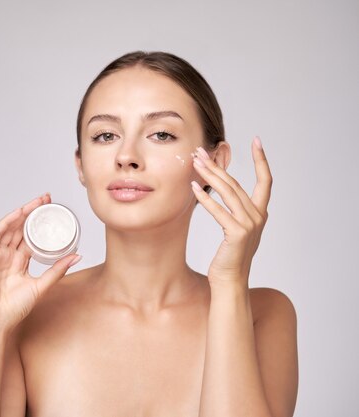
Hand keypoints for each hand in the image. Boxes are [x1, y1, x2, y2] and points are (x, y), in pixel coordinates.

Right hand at [0, 193, 81, 332]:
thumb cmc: (15, 308)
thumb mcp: (42, 286)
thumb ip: (57, 270)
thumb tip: (77, 256)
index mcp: (20, 261)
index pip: (30, 236)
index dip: (40, 222)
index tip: (52, 210)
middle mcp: (8, 255)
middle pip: (21, 228)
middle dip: (33, 212)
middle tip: (46, 199)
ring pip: (10, 228)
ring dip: (22, 213)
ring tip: (35, 202)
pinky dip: (6, 223)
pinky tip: (17, 214)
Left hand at [191, 136, 271, 286]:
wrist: (231, 282)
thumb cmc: (229, 256)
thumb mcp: (234, 228)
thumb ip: (232, 209)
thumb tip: (217, 187)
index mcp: (260, 213)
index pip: (266, 180)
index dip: (262, 159)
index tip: (257, 140)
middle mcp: (258, 216)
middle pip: (236, 183)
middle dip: (217, 165)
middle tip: (200, 151)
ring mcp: (249, 225)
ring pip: (228, 193)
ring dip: (210, 176)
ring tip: (195, 163)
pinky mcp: (237, 234)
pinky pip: (219, 211)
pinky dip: (205, 199)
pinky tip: (193, 189)